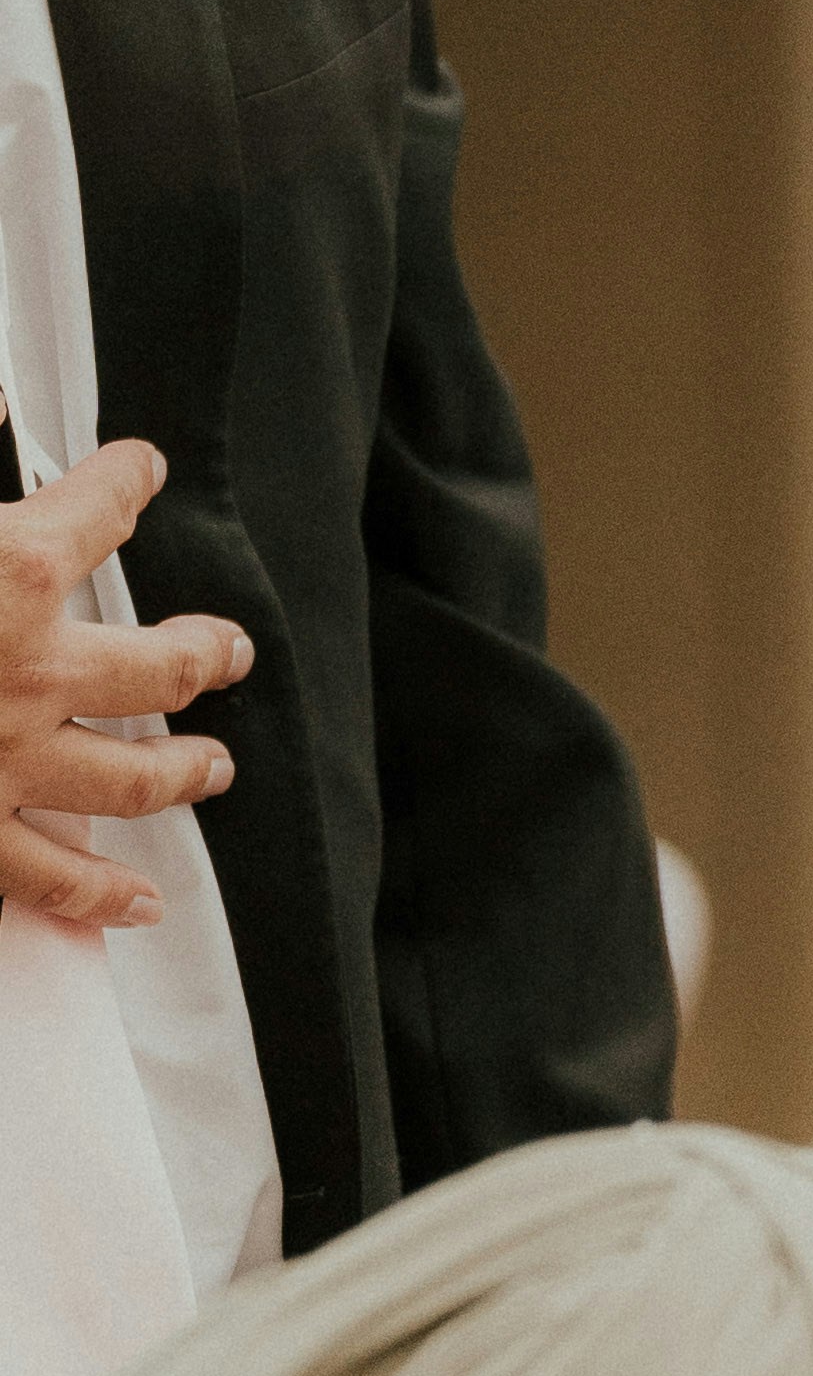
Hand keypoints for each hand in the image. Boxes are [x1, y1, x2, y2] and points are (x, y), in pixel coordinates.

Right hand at [0, 444, 248, 930]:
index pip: (99, 508)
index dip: (125, 482)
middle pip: (159, 666)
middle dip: (204, 655)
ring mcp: (10, 758)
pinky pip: (53, 878)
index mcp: (12, 567)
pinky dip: (103, 897)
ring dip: (185, 771)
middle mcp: (33, 669)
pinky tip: (139, 903)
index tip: (140, 472)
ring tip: (214, 767)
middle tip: (228, 651)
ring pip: (136, 777)